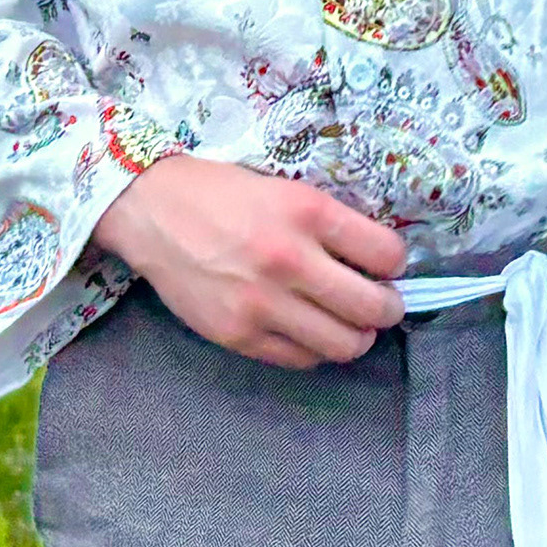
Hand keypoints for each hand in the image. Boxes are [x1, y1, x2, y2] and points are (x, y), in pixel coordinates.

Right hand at [90, 155, 408, 367]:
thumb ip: (328, 223)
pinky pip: (302, 359)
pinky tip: (309, 330)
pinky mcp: (239, 334)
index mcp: (307, 212)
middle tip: (381, 302)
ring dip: (358, 336)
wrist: (150, 210)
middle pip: (372, 307)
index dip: (395, 263)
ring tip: (350, 323)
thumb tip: (376, 261)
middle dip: (387, 308)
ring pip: (344, 344)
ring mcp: (263, 304)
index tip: (386, 266)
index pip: (386, 254)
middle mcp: (289, 260)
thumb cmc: (221, 193)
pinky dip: (316, 349)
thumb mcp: (284, 188)